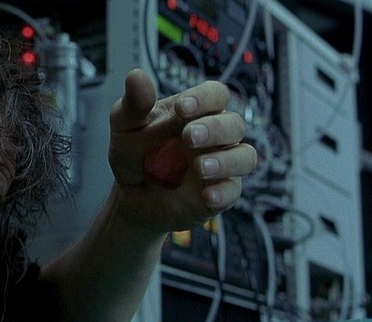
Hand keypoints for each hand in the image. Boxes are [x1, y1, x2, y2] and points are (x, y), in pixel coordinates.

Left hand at [108, 68, 257, 232]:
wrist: (131, 195)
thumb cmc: (135, 154)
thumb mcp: (126, 126)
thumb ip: (134, 104)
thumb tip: (136, 75)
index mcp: (196, 112)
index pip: (216, 95)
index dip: (205, 98)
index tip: (183, 107)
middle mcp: (215, 135)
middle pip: (233, 124)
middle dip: (214, 128)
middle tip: (189, 137)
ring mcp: (221, 164)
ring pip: (244, 156)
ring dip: (226, 161)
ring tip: (199, 168)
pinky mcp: (220, 192)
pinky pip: (233, 191)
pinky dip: (222, 193)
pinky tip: (206, 196)